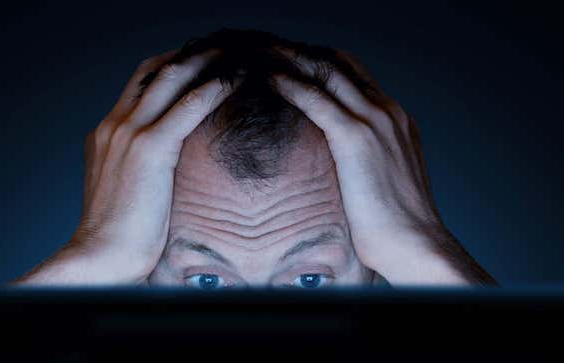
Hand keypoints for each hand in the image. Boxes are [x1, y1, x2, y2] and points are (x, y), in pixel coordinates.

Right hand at [15, 49, 237, 284]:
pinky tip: (235, 79)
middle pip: (154, 70)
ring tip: (235, 53)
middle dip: (190, 53)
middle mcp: (114, 125)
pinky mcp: (149, 149)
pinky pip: (188, 106)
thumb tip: (167, 163)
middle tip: (221, 47)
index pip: (140, 83)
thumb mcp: (125, 188)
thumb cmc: (119, 233)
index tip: (199, 61)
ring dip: (205, 60)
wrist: (100, 257)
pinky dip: (214, 88)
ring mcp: (128, 133)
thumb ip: (140, 165)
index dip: (170, 65)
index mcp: (106, 133)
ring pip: (171, 78)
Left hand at [272, 48, 494, 284]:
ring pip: (327, 71)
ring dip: (292, 59)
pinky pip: (316, 98)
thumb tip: (340, 160)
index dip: (320, 63)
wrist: (414, 243)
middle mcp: (387, 110)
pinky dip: (290, 84)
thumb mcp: (384, 176)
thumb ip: (366, 157)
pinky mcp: (355, 136)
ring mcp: (374, 119)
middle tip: (270, 51)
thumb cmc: (395, 221)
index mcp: (395, 118)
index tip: (292, 63)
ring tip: (262, 55)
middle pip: (339, 63)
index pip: (354, 73)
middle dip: (302, 53)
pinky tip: (269, 79)